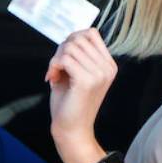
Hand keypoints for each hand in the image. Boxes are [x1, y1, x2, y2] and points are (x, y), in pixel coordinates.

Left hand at [45, 28, 116, 162]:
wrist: (72, 130)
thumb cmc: (71, 102)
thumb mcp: (77, 72)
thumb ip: (77, 53)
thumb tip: (71, 35)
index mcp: (109, 65)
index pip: (91, 33)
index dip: (72, 39)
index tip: (64, 58)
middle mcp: (107, 68)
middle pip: (78, 38)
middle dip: (61, 49)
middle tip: (56, 68)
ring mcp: (99, 74)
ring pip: (70, 47)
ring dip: (56, 59)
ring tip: (55, 74)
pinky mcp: (86, 81)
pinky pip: (64, 59)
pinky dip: (53, 66)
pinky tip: (52, 79)